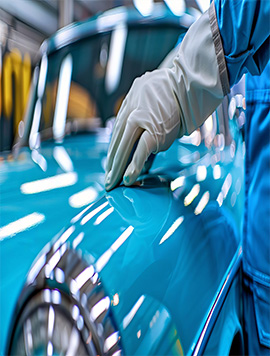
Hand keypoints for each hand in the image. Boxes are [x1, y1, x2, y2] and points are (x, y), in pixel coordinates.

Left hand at [105, 68, 180, 190]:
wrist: (189, 84)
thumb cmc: (175, 92)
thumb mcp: (152, 98)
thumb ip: (145, 116)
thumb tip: (143, 135)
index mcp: (130, 101)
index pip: (118, 130)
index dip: (113, 149)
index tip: (110, 163)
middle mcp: (132, 110)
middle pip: (118, 141)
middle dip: (112, 162)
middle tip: (107, 178)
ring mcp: (141, 120)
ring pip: (124, 148)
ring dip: (118, 167)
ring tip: (112, 183)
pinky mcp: (154, 131)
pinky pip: (140, 152)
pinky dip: (133, 167)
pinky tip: (127, 179)